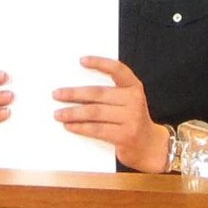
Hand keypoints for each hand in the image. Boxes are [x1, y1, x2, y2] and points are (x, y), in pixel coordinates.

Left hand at [53, 56, 169, 172]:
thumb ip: (110, 94)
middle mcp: (134, 100)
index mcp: (134, 87)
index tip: (82, 60)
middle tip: (57, 94)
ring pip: (95, 112)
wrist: (150, 147)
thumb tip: (76, 91)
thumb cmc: (132, 122)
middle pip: (98, 94)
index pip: (118, 70)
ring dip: (73, 113)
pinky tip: (69, 126)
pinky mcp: (125, 136)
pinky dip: (80, 127)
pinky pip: (97, 129)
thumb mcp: (128, 103)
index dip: (100, 63)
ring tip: (58, 114)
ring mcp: (131, 119)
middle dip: (74, 93)